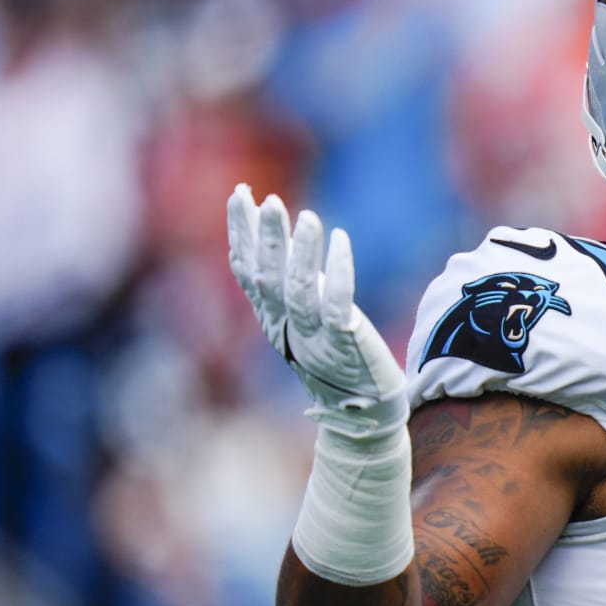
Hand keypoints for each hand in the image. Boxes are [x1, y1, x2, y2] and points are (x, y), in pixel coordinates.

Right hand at [226, 184, 407, 438]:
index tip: (240, 194)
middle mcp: (285, 328)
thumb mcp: (300, 322)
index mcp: (271, 320)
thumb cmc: (335, 361)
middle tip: (268, 200)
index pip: (247, 271)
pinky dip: (336, 272)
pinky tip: (340, 241)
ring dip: (299, 252)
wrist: (364, 411)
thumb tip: (264, 242)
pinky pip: (336, 306)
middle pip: (267, 278)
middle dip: (265, 238)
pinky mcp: (344, 345)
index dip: (241, 233)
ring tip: (306, 217)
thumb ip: (284, 287)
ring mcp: (313, 338)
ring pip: (297, 291)